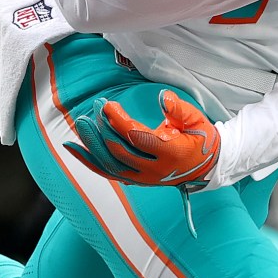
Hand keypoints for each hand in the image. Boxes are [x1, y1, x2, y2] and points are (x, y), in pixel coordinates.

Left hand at [62, 89, 219, 188]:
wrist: (206, 167)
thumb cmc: (200, 139)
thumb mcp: (196, 120)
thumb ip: (179, 109)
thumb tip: (163, 97)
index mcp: (170, 153)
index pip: (136, 137)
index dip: (118, 121)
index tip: (107, 105)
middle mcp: (154, 170)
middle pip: (118, 151)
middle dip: (103, 129)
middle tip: (94, 107)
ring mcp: (143, 178)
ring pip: (109, 164)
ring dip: (92, 144)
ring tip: (80, 124)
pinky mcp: (135, 180)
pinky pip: (107, 172)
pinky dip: (88, 160)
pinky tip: (72, 147)